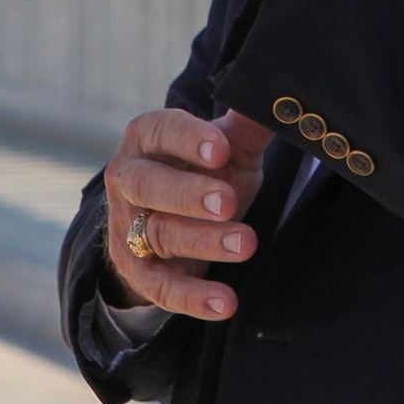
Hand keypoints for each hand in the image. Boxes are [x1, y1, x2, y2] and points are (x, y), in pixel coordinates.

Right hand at [100, 106, 273, 320]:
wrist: (172, 218)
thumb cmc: (205, 171)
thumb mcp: (228, 148)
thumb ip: (246, 126)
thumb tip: (276, 100)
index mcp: (146, 138)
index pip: (159, 131)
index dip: (188, 139)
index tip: (221, 148)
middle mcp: (128, 179)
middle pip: (147, 185)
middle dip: (188, 193)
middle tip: (228, 201)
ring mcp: (128, 227)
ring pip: (157, 234)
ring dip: (203, 242)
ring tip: (247, 244)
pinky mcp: (138, 271)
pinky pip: (161, 287)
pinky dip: (193, 297)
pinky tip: (226, 303)